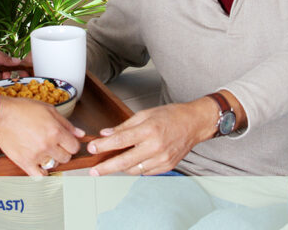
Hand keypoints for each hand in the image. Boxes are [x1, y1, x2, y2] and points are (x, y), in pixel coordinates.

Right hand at [0, 96, 84, 176]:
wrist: (2, 115)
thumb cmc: (23, 109)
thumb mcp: (49, 110)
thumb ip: (67, 124)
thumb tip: (81, 134)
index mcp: (56, 131)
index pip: (74, 147)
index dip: (71, 144)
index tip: (66, 142)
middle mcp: (48, 145)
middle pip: (66, 158)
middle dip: (63, 152)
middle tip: (55, 146)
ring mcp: (36, 155)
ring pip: (53, 166)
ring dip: (51, 160)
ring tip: (44, 152)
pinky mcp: (24, 162)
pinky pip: (39, 176)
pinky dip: (41, 173)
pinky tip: (39, 165)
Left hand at [86, 98, 216, 175]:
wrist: (194, 124)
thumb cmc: (171, 116)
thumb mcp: (145, 114)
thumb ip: (124, 126)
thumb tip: (106, 134)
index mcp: (149, 130)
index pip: (120, 141)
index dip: (103, 146)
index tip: (92, 148)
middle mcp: (155, 147)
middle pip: (124, 161)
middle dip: (106, 167)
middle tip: (93, 170)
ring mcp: (162, 159)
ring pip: (133, 170)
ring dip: (120, 167)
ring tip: (111, 163)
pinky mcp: (166, 167)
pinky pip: (144, 172)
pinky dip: (135, 168)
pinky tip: (132, 162)